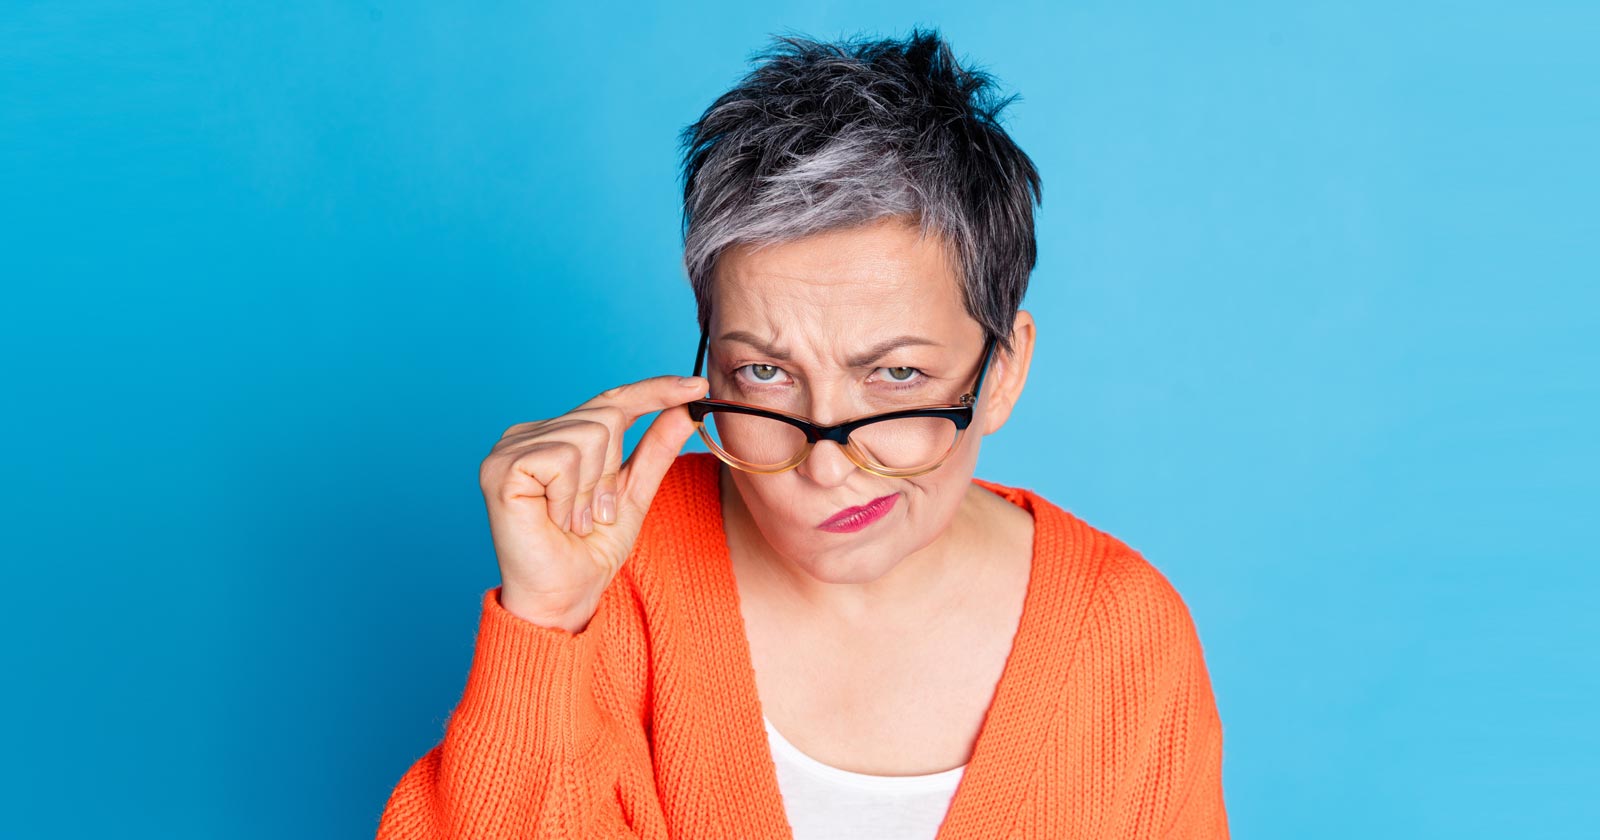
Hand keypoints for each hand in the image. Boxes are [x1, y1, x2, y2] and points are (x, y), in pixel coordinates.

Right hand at [479, 375, 708, 631]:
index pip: (611, 400)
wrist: (563, 598)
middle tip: (592, 515)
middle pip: (606, 418)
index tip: (698, 385)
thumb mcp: (632, 494)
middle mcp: (530, 433)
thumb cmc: (589, 552)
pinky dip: (570, 497)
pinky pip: (563, 459)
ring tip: (572, 521)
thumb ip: (654, 450)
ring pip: (589, 435)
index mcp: (557, 435)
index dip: (655, 390)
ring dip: (592, 490)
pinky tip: (554, 519)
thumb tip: (684, 408)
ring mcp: (510, 447)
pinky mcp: (501, 467)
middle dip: (612, 473)